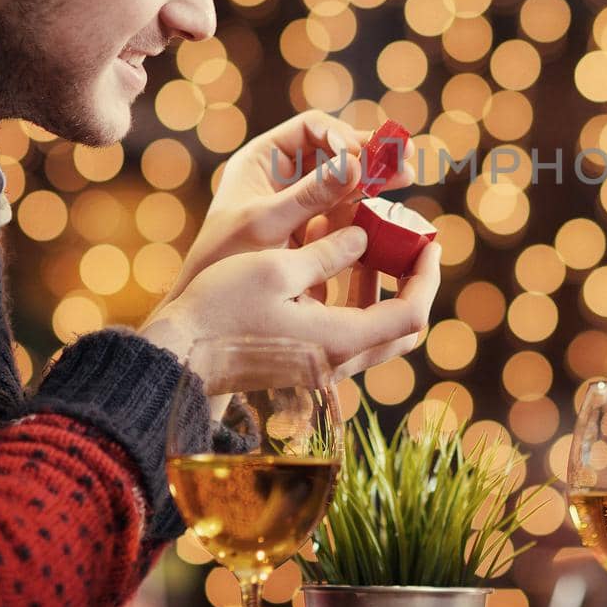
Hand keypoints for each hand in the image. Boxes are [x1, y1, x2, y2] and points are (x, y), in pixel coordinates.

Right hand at [143, 225, 442, 378]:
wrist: (177, 358)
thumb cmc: (220, 310)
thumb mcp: (276, 268)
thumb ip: (328, 253)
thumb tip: (364, 238)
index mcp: (340, 340)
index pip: (411, 313)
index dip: (427, 276)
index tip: (429, 241)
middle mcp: (339, 362)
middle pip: (403, 329)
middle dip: (412, 283)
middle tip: (409, 244)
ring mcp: (322, 369)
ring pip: (377, 332)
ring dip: (383, 289)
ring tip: (373, 243)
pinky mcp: (304, 365)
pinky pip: (349, 334)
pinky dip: (356, 300)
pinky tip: (338, 264)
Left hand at [166, 110, 413, 302]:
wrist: (211, 312)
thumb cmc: (223, 261)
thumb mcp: (267, 225)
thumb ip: (311, 195)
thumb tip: (356, 163)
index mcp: (262, 161)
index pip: (311, 129)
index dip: (341, 136)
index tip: (363, 156)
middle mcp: (283, 176)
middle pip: (335, 151)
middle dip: (370, 153)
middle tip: (405, 154)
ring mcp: (299, 204)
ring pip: (344, 181)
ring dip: (374, 178)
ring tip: (406, 175)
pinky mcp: (312, 233)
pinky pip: (344, 212)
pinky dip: (366, 210)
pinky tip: (387, 212)